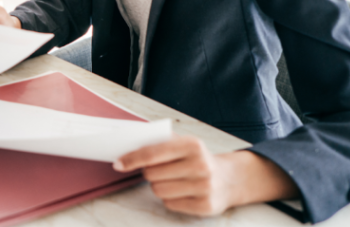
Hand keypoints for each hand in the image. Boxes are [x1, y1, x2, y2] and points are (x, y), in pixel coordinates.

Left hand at [114, 136, 296, 215]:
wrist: (231, 178)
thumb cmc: (198, 159)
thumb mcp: (183, 144)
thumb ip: (158, 143)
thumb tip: (127, 148)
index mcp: (193, 145)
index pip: (152, 154)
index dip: (132, 159)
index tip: (118, 164)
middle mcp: (201, 165)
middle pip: (152, 174)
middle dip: (149, 173)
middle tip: (159, 170)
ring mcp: (205, 187)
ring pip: (158, 190)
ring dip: (159, 186)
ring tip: (173, 180)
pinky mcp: (205, 206)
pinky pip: (170, 204)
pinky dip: (170, 198)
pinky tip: (182, 191)